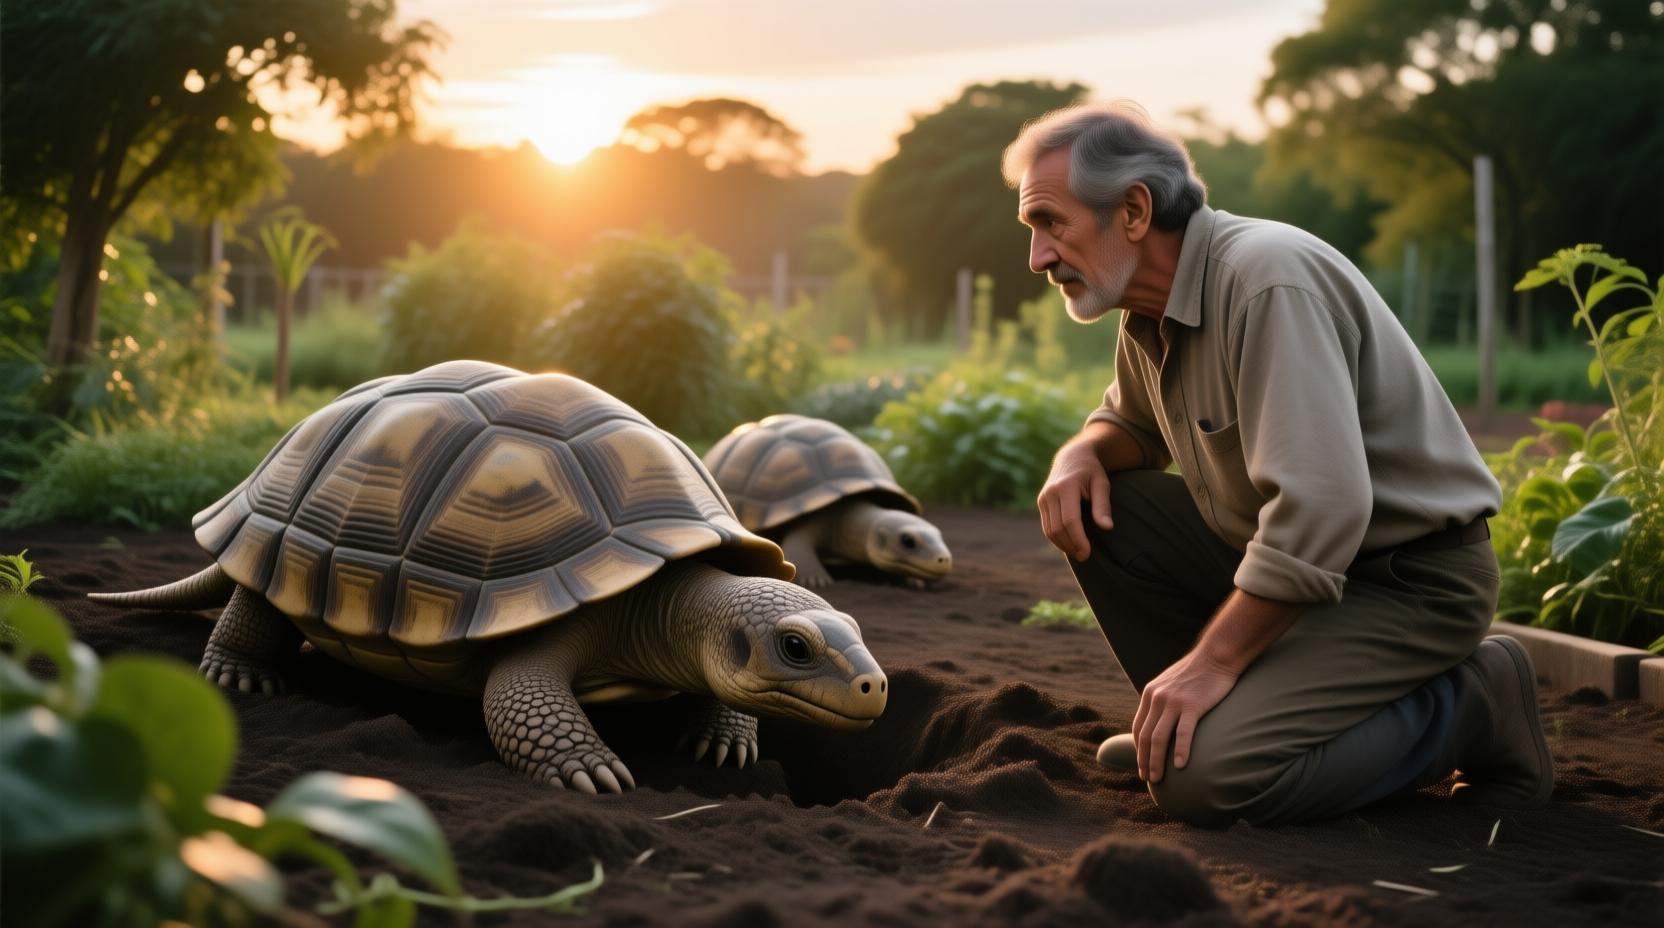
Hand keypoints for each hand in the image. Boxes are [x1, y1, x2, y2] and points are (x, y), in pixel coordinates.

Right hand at [1037, 436, 1112, 560]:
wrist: (1072, 457)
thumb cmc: (1091, 472)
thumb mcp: (1102, 484)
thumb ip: (1103, 505)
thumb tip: (1107, 527)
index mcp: (1066, 487)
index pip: (1070, 520)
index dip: (1078, 539)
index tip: (1087, 553)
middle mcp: (1050, 493)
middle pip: (1057, 528)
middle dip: (1070, 545)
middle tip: (1084, 556)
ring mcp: (1043, 498)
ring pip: (1049, 530)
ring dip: (1063, 544)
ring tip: (1078, 552)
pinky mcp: (1041, 503)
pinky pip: (1047, 526)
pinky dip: (1057, 538)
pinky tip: (1070, 543)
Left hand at [1131, 649, 1239, 782]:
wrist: (1216, 655)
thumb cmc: (1197, 672)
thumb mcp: (1170, 683)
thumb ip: (1162, 700)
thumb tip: (1159, 721)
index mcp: (1150, 694)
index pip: (1138, 727)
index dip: (1138, 749)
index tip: (1142, 764)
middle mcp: (1158, 698)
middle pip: (1146, 736)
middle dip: (1143, 760)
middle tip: (1147, 778)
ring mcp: (1174, 702)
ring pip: (1159, 738)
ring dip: (1156, 762)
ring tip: (1158, 779)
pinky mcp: (1193, 705)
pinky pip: (1183, 733)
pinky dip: (1181, 751)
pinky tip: (1181, 767)